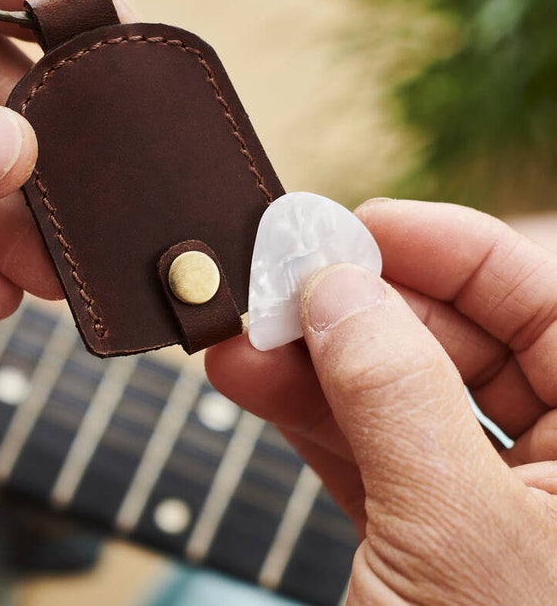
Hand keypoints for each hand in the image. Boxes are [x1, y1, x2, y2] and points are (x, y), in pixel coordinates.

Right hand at [206, 199, 556, 603]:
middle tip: (283, 279)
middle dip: (360, 309)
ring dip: (310, 363)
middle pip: (456, 346)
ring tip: (242, 334)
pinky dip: (303, 417)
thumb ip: (396, 395)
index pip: (544, 306)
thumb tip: (339, 289)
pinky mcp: (419, 544)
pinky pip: (362, 454)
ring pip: (395, 400)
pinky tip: (251, 379)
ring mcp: (481, 509)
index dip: (456, 250)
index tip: (365, 225)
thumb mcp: (454, 529)